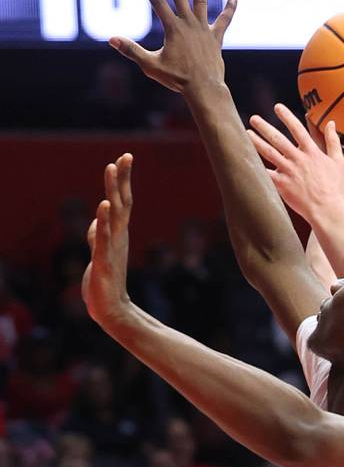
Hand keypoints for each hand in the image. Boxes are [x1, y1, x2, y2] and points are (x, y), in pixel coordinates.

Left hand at [82, 154, 133, 327]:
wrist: (111, 311)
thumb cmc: (105, 283)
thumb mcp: (99, 254)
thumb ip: (97, 236)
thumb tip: (95, 223)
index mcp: (118, 234)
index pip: (123, 202)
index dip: (124, 180)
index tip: (126, 157)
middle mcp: (118, 237)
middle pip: (121, 202)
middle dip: (122, 178)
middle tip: (126, 156)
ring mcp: (112, 248)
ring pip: (114, 214)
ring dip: (113, 190)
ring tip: (112, 169)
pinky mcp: (103, 261)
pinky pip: (104, 237)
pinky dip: (103, 220)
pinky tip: (103, 205)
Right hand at [109, 0, 235, 94]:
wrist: (204, 89)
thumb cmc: (177, 79)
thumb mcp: (150, 65)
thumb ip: (131, 50)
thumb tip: (112, 39)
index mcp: (173, 29)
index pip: (158, 3)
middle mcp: (189, 24)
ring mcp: (204, 29)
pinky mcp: (216, 37)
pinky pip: (225, 19)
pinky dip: (230, 7)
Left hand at [247, 104, 343, 224]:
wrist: (327, 210)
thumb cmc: (334, 188)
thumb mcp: (338, 162)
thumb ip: (333, 141)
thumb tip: (332, 123)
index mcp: (312, 152)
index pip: (297, 129)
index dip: (287, 116)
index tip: (277, 107)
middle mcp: (298, 159)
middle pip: (278, 139)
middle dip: (264, 127)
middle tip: (254, 118)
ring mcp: (288, 171)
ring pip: (269, 153)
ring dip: (256, 142)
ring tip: (246, 133)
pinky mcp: (282, 185)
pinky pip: (266, 173)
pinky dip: (256, 167)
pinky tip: (246, 160)